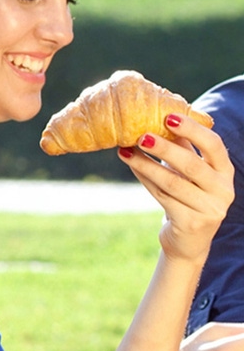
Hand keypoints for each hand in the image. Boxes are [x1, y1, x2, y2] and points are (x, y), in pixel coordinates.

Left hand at [118, 114, 233, 262]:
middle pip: (191, 164)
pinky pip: (162, 197)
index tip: (168, 116)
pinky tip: (131, 165)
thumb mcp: (190, 168)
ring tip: (126, 150)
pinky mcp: (191, 224)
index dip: (192, 129)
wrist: (188, 239)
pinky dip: (144, 179)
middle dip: (164, 148)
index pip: (214, 145)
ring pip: (172, 182)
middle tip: (140, 135)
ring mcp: (209, 210)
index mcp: (225, 170)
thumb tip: (159, 111)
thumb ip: (182, 144)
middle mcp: (223, 190)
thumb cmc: (188, 192)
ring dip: (146, 164)